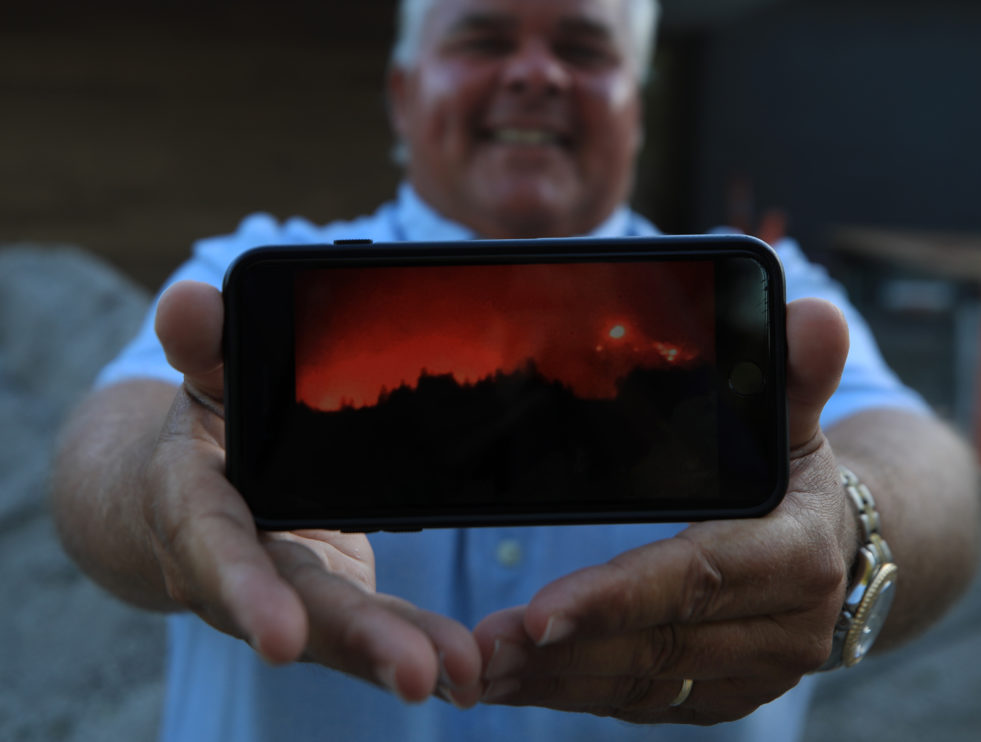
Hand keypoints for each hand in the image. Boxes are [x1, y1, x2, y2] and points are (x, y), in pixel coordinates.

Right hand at [143, 280, 481, 705]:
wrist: (190, 492)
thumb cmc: (207, 429)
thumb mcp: (204, 380)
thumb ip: (203, 347)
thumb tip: (186, 299)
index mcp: (196, 504)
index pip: (214, 546)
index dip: (243, 590)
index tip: (281, 638)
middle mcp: (238, 565)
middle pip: (295, 605)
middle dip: (355, 640)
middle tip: (418, 674)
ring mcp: (286, 589)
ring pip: (341, 627)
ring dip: (400, 653)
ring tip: (463, 674)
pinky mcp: (329, 598)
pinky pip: (371, 626)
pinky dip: (416, 647)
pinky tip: (468, 670)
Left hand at [473, 297, 854, 723]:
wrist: (843, 553)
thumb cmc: (796, 476)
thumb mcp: (795, 423)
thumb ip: (793, 376)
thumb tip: (818, 316)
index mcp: (796, 555)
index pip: (698, 578)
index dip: (620, 596)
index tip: (540, 612)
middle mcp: (784, 630)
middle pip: (661, 643)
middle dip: (566, 650)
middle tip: (481, 648)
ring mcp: (755, 673)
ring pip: (646, 683)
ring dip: (558, 681)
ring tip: (481, 670)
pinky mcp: (726, 696)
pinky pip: (647, 703)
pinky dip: (580, 692)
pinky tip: (523, 681)